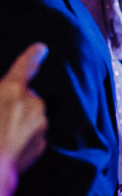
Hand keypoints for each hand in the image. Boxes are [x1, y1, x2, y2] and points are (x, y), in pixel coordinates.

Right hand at [0, 43, 48, 172]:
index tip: (40, 48)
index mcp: (11, 90)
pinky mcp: (43, 144)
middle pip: (26, 96)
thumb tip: (6, 92)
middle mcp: (32, 103)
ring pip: (31, 116)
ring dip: (19, 120)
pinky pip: (33, 134)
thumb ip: (1, 92)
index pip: (25, 66)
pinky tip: (6, 147)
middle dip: (13, 103)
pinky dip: (23, 138)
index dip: (31, 56)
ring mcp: (40, 124)